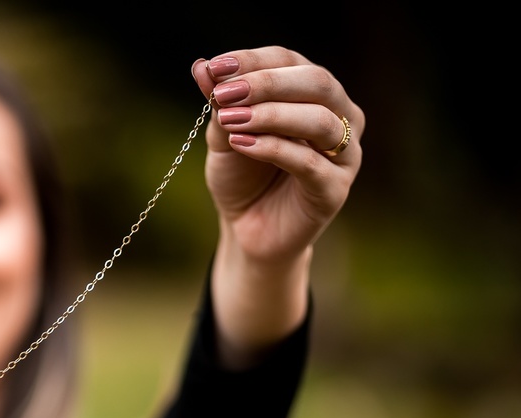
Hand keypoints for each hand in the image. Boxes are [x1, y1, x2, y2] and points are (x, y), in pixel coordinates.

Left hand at [192, 47, 363, 268]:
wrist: (247, 229)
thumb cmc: (241, 176)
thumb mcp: (224, 136)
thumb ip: (220, 104)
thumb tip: (202, 67)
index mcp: (312, 93)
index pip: (289, 61)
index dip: (252, 60)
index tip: (215, 68)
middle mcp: (339, 116)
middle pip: (316, 82)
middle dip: (266, 83)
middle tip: (224, 92)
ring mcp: (344, 152)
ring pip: (319, 119)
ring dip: (271, 114)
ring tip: (230, 120)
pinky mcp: (335, 188)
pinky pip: (309, 162)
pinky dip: (273, 149)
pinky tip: (241, 144)